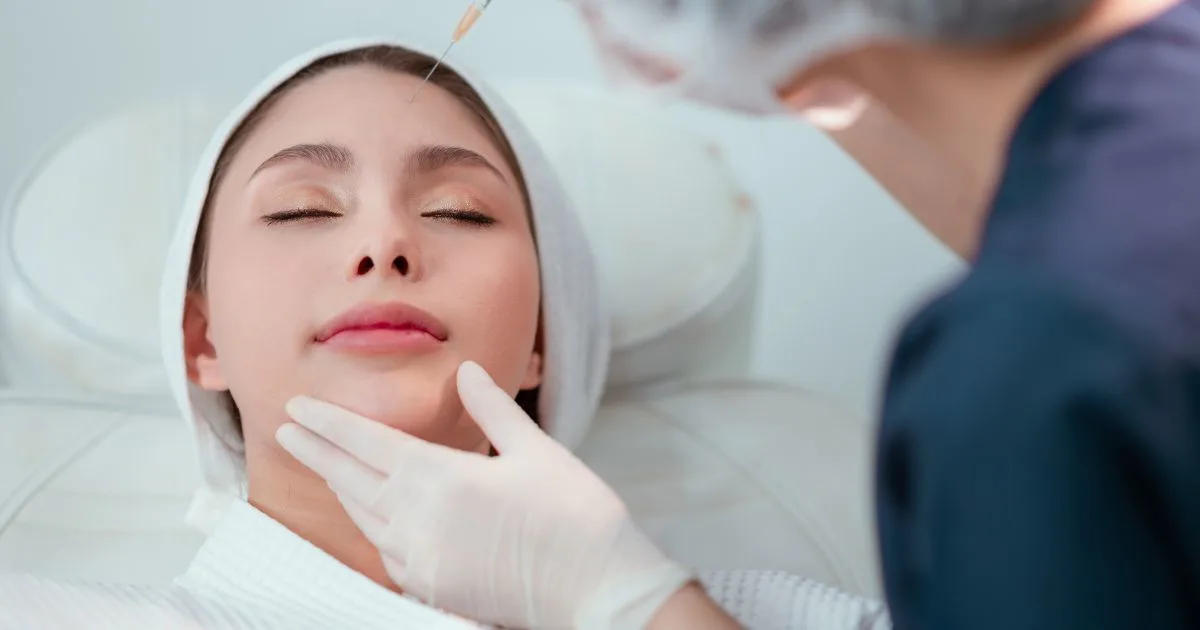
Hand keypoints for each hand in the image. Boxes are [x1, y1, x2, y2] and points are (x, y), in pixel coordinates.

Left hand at [275, 361, 694, 628]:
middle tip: (285, 432)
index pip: (367, 443)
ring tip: (327, 468)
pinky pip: (389, 552)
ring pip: (366, 519)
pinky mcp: (434, 588)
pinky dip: (374, 527)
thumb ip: (492, 408)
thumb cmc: (574, 512)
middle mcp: (419, 520)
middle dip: (318, 453)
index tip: (296, 408)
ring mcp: (423, 560)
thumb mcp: (535, 448)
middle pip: (353, 480)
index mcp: (441, 477)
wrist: (597, 586)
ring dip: (344, 489)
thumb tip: (467, 371)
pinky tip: (375, 518)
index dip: (329, 423)